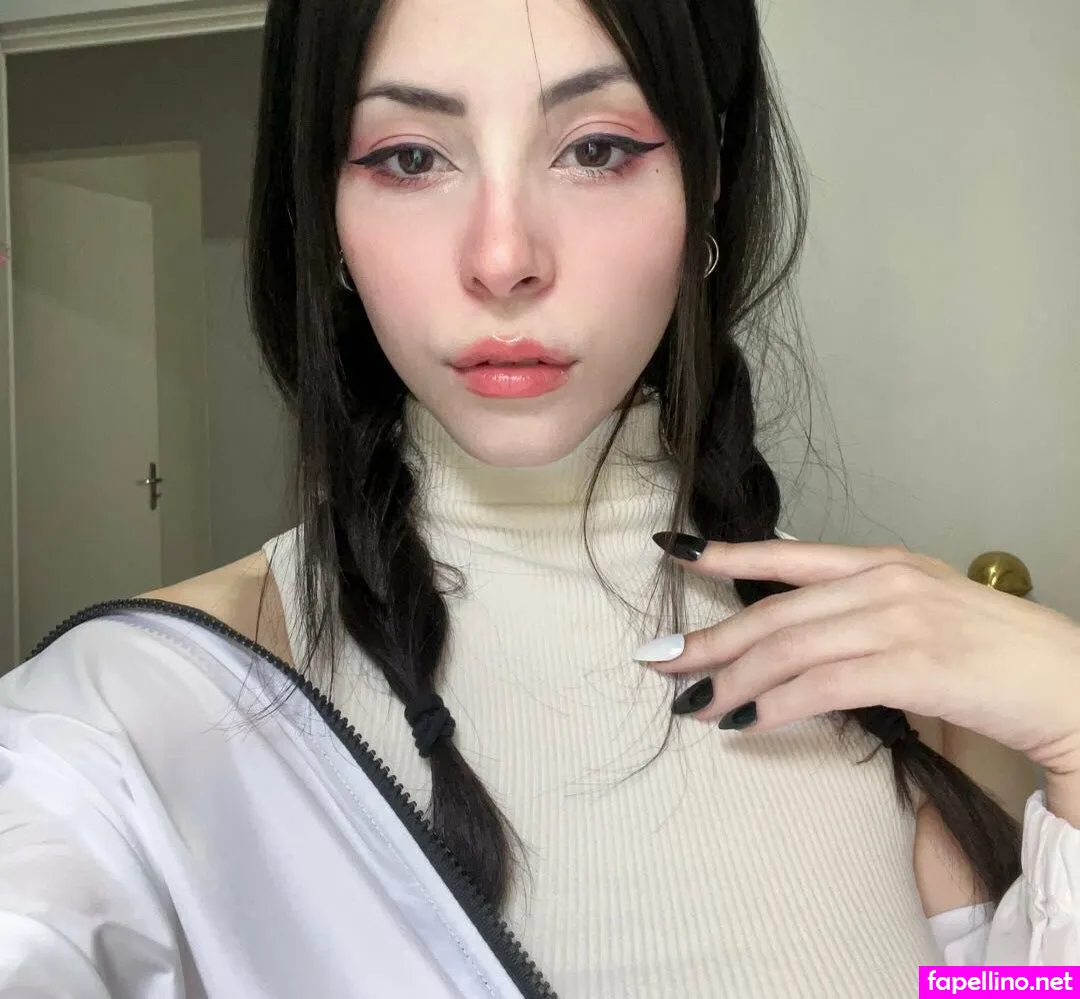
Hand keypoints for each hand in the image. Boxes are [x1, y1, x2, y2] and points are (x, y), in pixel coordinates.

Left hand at [636, 535, 1079, 777]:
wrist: (1066, 682)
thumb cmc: (991, 651)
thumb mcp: (920, 608)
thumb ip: (859, 609)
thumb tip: (795, 636)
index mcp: (880, 563)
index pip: (785, 555)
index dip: (723, 554)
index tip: (671, 553)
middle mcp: (881, 582)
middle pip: (772, 612)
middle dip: (709, 640)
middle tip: (660, 661)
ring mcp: (896, 621)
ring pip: (787, 649)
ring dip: (731, 681)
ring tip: (694, 705)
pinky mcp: (912, 667)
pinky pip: (822, 686)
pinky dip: (775, 705)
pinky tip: (745, 723)